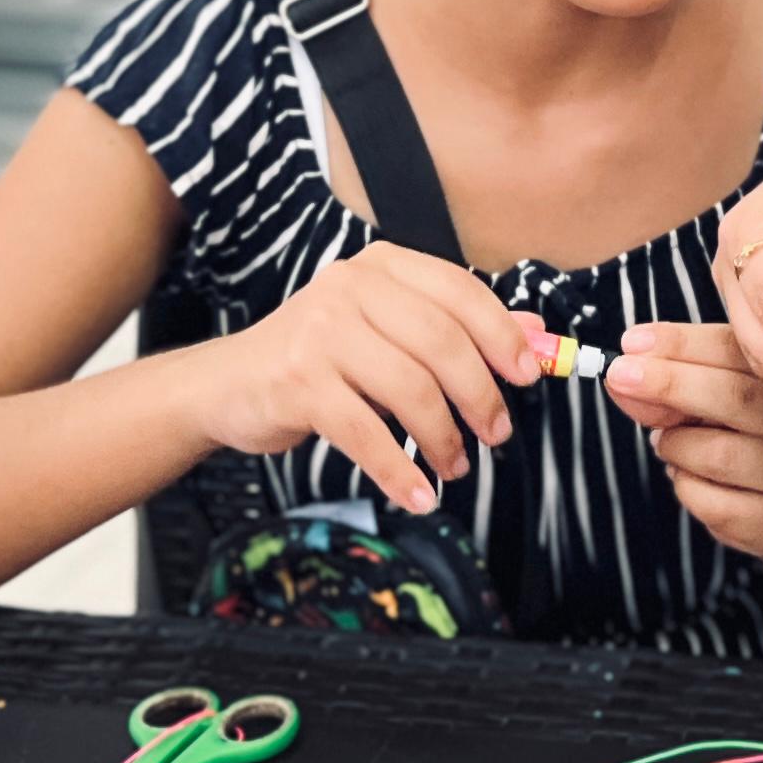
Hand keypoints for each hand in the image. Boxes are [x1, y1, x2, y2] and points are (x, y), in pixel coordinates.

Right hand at [191, 243, 536, 517]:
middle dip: (479, 395)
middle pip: (441, 342)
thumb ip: (456, 327)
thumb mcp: (387, 333)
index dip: (502, 336)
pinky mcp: (298, 381)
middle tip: (496, 433)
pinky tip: (417, 494)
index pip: (460, 292)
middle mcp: (350, 288)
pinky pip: (366, 432)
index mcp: (382, 268)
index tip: (526, 378)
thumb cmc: (318, 358)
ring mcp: (320, 332)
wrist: (227, 384)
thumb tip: (536, 333)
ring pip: (409, 389)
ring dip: (442, 438)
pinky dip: (398, 471)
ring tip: (454, 465)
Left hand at [597, 320, 762, 559]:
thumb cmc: (737, 432)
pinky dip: (685, 486)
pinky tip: (693, 478)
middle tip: (619, 376)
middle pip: (735, 397)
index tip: (631, 342)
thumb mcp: (706, 394)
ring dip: (674, 446)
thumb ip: (669, 384)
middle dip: (669, 384)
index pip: (736, 349)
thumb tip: (621, 377)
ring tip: (670, 444)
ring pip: (717, 454)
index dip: (680, 344)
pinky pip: (712, 502)